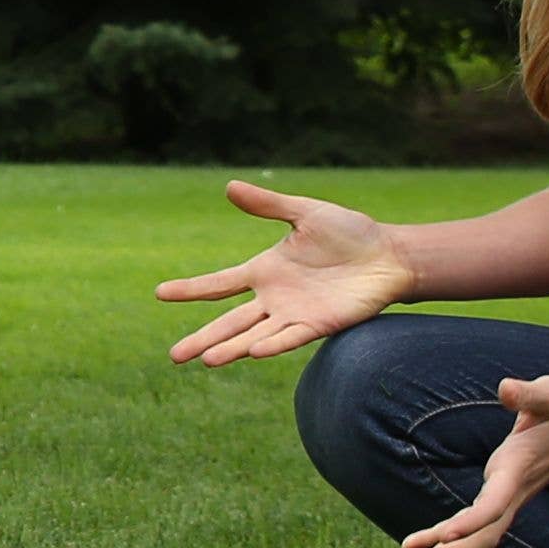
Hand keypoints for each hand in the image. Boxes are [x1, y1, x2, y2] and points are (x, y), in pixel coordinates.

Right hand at [156, 180, 422, 365]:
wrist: (389, 256)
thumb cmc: (350, 233)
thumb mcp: (305, 213)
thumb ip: (268, 207)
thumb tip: (229, 187)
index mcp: (264, 271)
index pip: (219, 283)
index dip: (190, 289)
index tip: (159, 293)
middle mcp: (273, 298)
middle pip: (229, 322)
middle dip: (202, 339)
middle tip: (175, 357)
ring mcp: (294, 315)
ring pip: (254, 336)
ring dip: (231, 348)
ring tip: (206, 360)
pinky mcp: (319, 325)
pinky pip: (291, 338)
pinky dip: (273, 345)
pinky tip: (253, 352)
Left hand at [397, 372, 548, 547]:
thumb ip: (530, 394)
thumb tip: (506, 389)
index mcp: (519, 468)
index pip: (494, 504)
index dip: (470, 522)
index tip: (444, 536)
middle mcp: (515, 490)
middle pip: (484, 535)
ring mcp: (511, 496)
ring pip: (480, 536)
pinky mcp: (506, 494)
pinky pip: (477, 524)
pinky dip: (451, 536)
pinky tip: (425, 544)